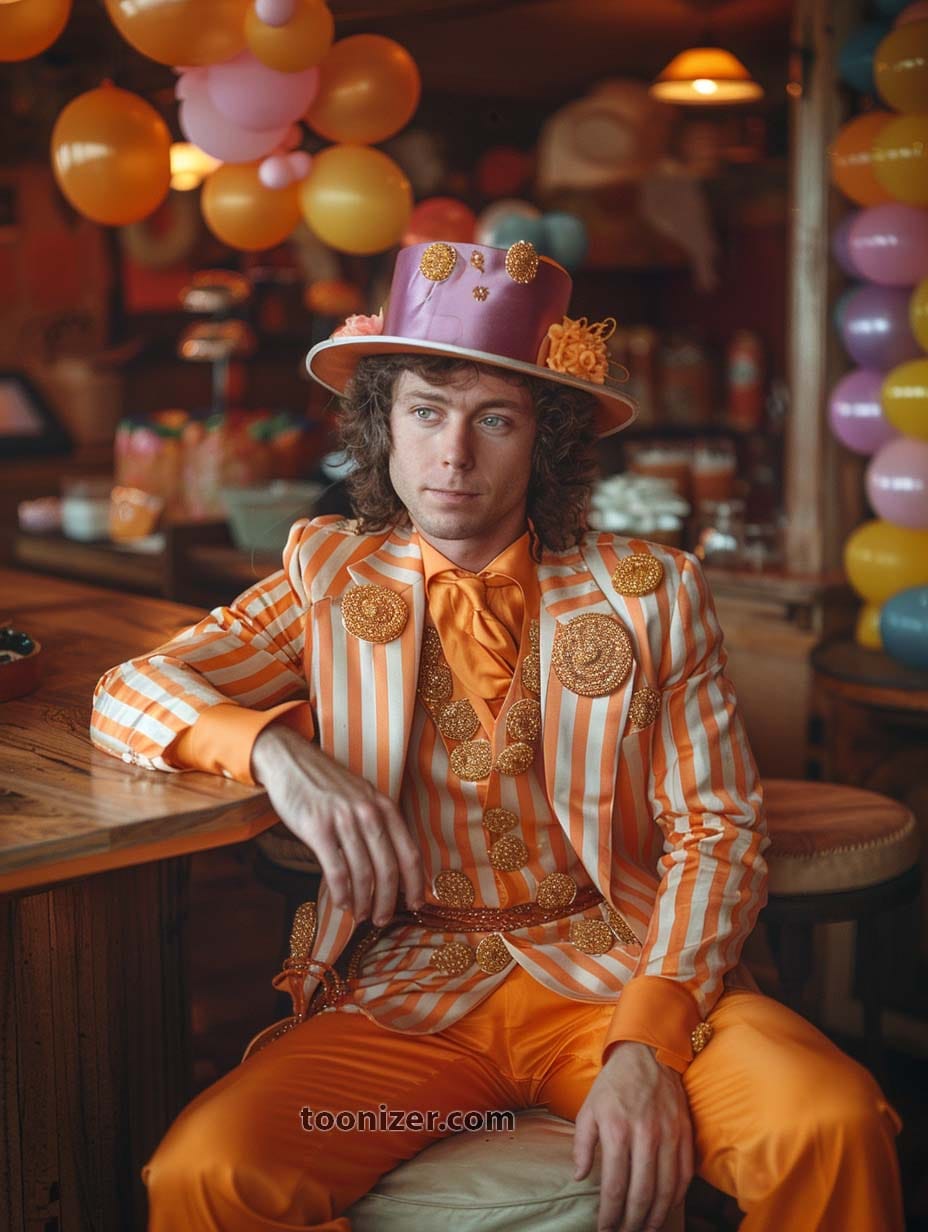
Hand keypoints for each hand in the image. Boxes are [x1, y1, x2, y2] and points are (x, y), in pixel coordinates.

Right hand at [250, 723, 424, 925]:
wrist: (290, 760)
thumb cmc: (326, 784)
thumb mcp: (361, 796)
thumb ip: (377, 823)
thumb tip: (390, 866)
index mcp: (384, 806)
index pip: (410, 851)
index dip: (415, 883)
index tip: (416, 904)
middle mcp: (368, 812)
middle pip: (388, 868)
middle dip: (388, 900)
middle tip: (382, 919)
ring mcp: (343, 819)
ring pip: (363, 872)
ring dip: (363, 902)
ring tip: (360, 916)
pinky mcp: (317, 828)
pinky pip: (336, 869)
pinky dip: (342, 893)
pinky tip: (341, 903)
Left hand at [573, 1041, 692, 1231]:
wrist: (646, 1052)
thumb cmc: (613, 1083)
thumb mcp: (588, 1108)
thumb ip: (582, 1144)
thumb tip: (579, 1176)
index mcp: (617, 1130)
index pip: (615, 1186)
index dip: (610, 1214)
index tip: (605, 1229)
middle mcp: (645, 1135)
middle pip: (642, 1193)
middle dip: (633, 1222)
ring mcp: (669, 1134)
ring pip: (666, 1189)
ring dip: (656, 1216)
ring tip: (647, 1229)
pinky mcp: (685, 1132)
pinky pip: (685, 1173)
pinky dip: (677, 1196)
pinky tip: (667, 1206)